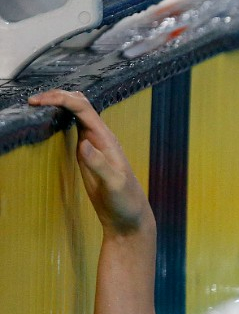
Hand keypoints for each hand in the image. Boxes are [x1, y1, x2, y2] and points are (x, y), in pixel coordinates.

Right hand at [27, 90, 151, 236]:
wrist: (128, 217)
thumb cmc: (125, 202)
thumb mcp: (114, 185)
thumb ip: (100, 165)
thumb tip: (83, 144)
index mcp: (106, 139)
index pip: (83, 109)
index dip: (61, 99)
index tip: (39, 101)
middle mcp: (100, 137)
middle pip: (80, 104)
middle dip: (58, 96)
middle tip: (34, 100)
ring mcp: (93, 144)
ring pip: (76, 114)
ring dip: (59, 104)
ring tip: (36, 104)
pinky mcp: (87, 154)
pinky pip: (73, 128)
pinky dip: (60, 118)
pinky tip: (48, 119)